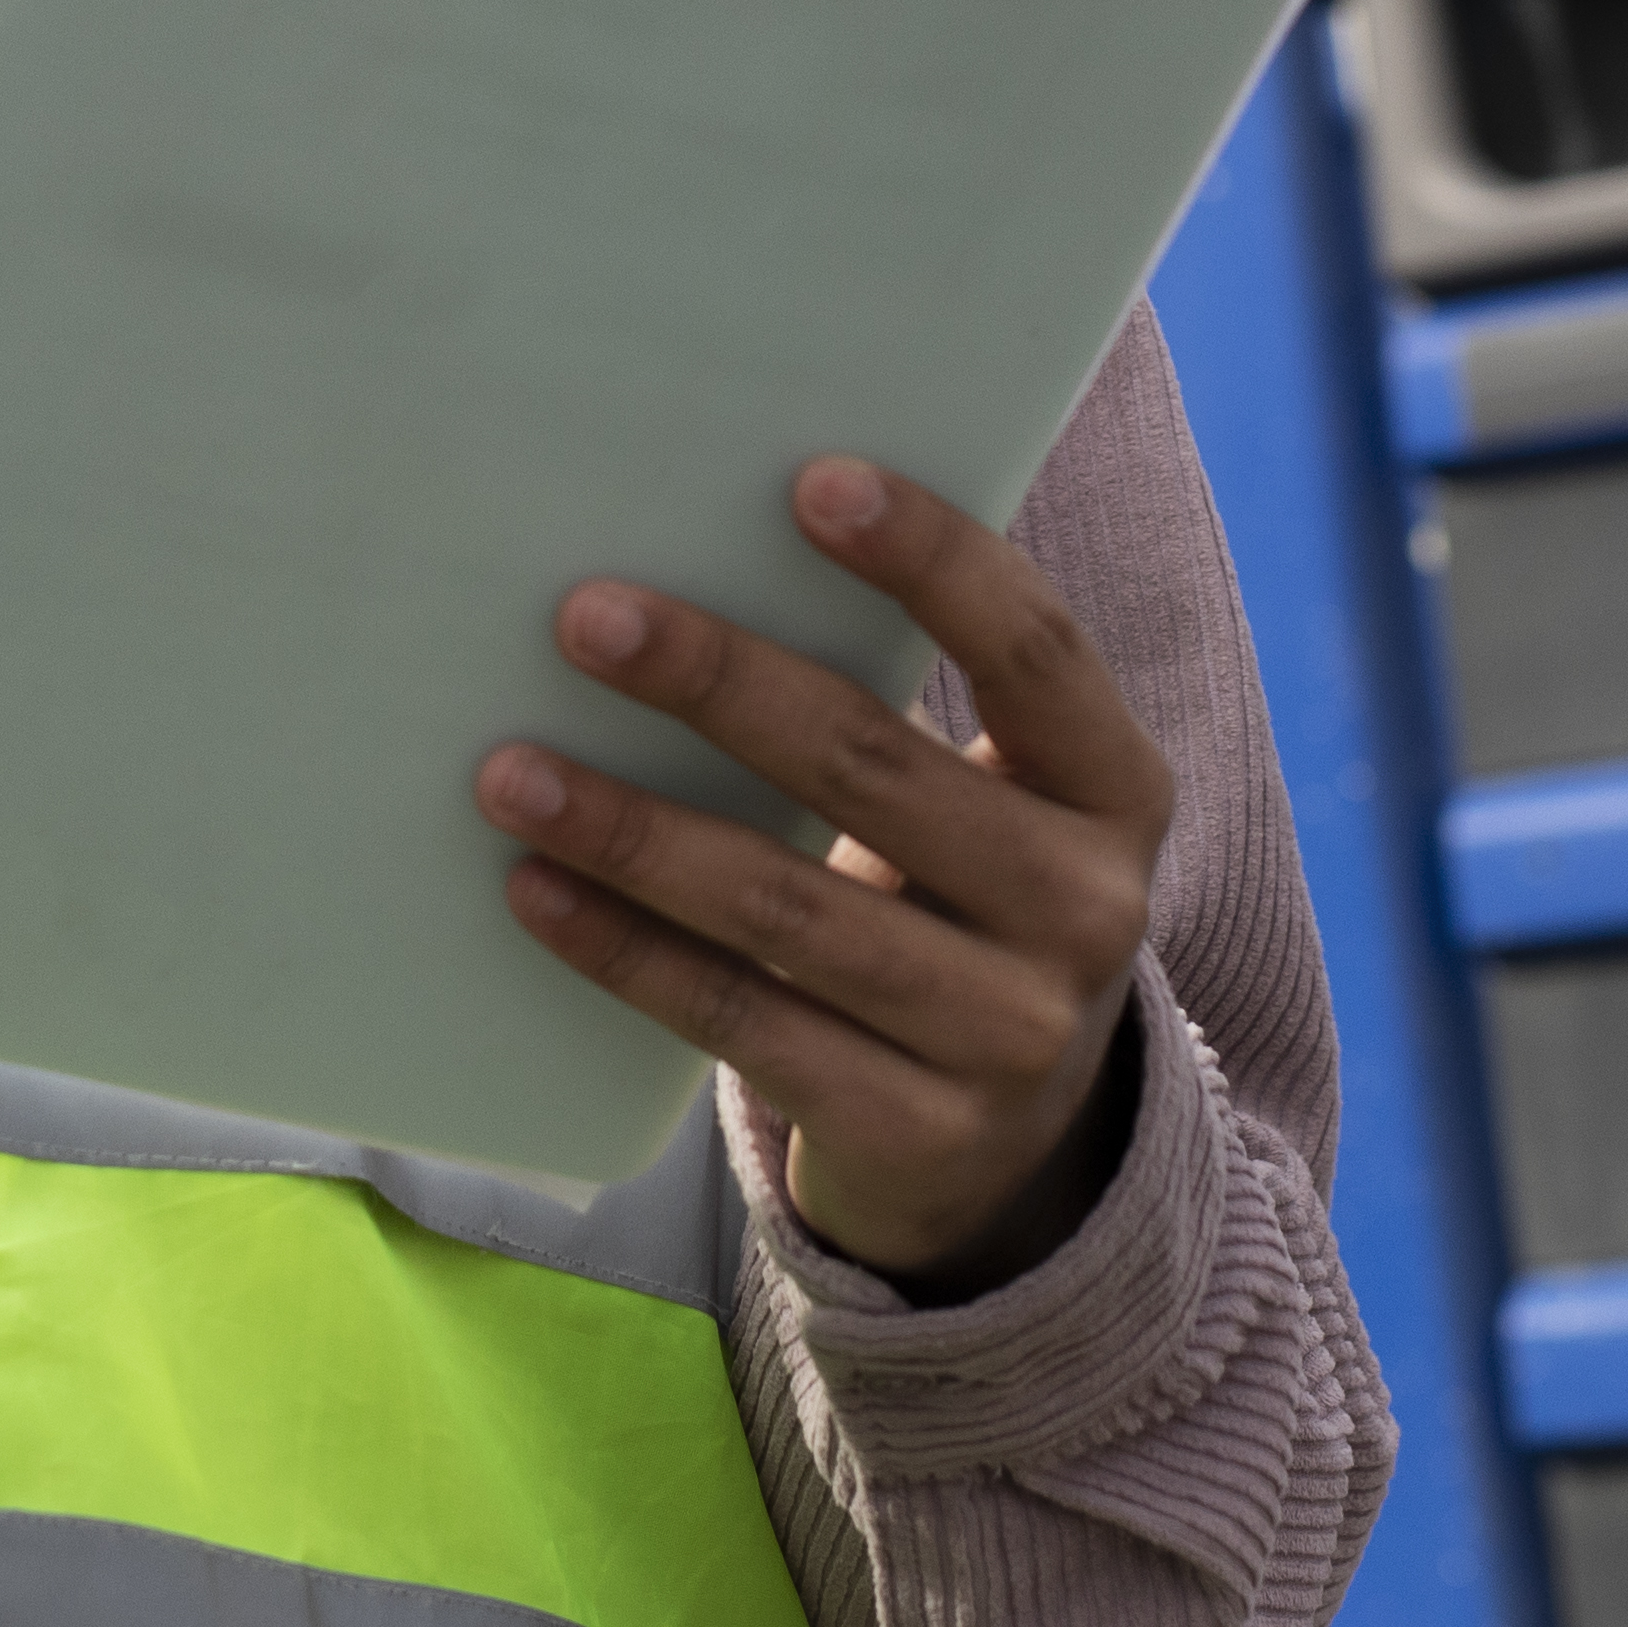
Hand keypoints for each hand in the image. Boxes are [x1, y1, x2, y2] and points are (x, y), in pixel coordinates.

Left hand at [478, 456, 1172, 1296]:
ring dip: (634, 830)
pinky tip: (538, 889)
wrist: (1010, 1144)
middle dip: (721, 682)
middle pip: (877, 768)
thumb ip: (897, 711)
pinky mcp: (914, 1129)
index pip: (1033, 648)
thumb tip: (692, 564)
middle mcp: (1083, 910)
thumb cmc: (959, 904)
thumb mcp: (986, 809)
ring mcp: (1006, 1034)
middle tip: (587, 616)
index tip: (811, 481)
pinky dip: (627, 949)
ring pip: (789, 908)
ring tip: (511, 770)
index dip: (932, 560)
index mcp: (1116, 790)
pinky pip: (740, 1020)